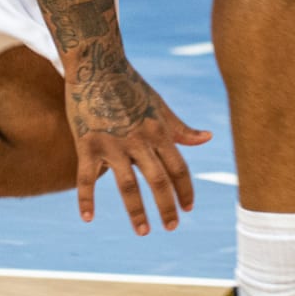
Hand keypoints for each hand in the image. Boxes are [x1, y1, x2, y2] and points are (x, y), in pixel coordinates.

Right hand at [63, 52, 209, 234]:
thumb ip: (181, 128)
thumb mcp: (160, 107)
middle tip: (171, 227)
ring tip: (143, 232)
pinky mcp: (87, 143)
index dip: (185, 191)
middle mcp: (139, 140)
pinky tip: (87, 218)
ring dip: (136, 211)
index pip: (179, 168)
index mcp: (159, 131)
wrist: (97, 63)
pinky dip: (86, 199)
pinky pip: (87, 178)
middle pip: (159, 181)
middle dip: (167, 207)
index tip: (188, 209)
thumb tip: (208, 139)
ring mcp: (113, 143)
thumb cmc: (130, 85)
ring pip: (127, 185)